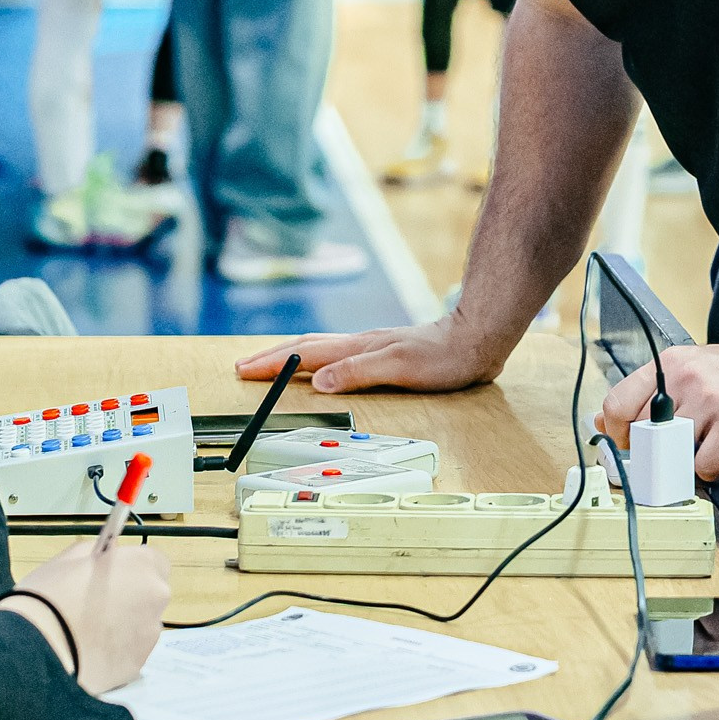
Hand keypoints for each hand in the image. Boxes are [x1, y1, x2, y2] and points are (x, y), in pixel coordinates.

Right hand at [0, 541, 171, 693]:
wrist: (37, 649)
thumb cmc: (49, 597)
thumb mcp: (69, 559)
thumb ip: (99, 554)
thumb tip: (110, 554)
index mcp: (142, 565)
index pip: (154, 561)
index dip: (133, 568)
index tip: (115, 575)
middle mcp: (155, 597)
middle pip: (151, 594)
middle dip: (131, 597)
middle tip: (98, 604)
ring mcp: (148, 634)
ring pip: (142, 625)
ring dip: (125, 625)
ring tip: (89, 633)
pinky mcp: (137, 664)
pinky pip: (131, 652)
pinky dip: (117, 652)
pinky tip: (89, 652)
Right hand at [237, 315, 510, 395]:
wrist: (476, 338)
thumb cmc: (444, 357)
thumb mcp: (400, 368)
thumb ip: (358, 372)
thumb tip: (318, 381)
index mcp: (357, 347)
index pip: (304, 353)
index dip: (273, 363)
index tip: (244, 370)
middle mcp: (359, 343)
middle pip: (305, 346)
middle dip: (271, 356)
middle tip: (243, 367)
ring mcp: (370, 345)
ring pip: (319, 347)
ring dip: (290, 354)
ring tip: (269, 362)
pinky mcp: (383, 352)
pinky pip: (336, 353)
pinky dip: (315, 358)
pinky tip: (320, 365)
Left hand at [596, 346, 718, 481]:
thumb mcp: (683, 369)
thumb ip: (643, 393)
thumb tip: (601, 422)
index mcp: (668, 364)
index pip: (618, 403)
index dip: (616, 433)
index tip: (626, 443)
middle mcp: (685, 377)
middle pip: (644, 431)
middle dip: (653, 447)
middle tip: (667, 448)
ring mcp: (709, 399)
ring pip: (672, 450)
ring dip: (682, 457)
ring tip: (698, 443)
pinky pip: (702, 464)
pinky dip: (707, 468)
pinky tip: (716, 452)